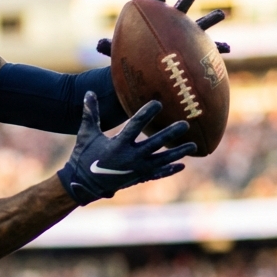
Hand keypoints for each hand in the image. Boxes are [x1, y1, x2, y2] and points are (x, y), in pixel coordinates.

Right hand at [56, 92, 195, 205]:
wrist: (83, 185)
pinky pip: (157, 174)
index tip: (158, 103)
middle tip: (185, 124)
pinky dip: (169, 170)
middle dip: (170, 134)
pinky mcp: (138, 178)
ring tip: (193, 145)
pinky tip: (182, 165)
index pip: (135, 126)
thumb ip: (90, 114)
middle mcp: (130, 158)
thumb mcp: (86, 134)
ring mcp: (136, 170)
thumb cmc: (83, 156)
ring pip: (161, 160)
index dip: (147, 114)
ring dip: (178, 153)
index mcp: (117, 145)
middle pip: (155, 144)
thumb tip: (89, 92)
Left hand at [95, 0, 229, 55]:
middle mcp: (173, 24)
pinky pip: (210, 48)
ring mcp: (187, 35)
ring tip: (221, 14)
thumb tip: (98, 43)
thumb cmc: (134, 55)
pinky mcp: (196, 49)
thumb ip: (110, 47)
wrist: (149, 67)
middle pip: (181, 8)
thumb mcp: (121, 51)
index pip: (156, 5)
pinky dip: (219, 48)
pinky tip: (227, 49)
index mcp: (155, 20)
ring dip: (211, 18)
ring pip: (201, 25)